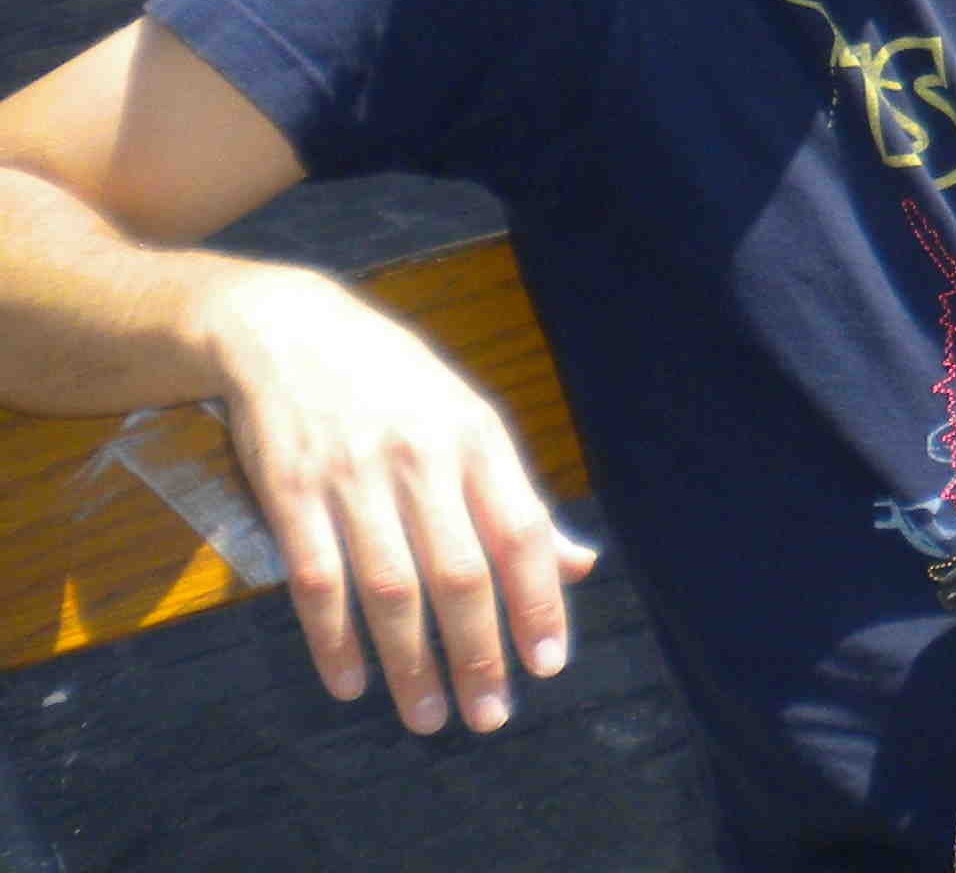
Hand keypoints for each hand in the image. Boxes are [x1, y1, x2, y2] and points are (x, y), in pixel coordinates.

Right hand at [199, 266, 595, 734]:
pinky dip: (333, 640)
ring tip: (429, 716)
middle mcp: (422, 458)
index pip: (522, 530)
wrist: (286, 329)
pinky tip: (351, 682)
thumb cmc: (394, 383)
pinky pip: (316, 582)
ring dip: (411, 662)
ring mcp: (354, 476)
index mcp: (477, 437)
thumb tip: (578, 565)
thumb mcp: (468, 420)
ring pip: (390, 588)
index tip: (549, 663)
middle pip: (459, 572)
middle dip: (479, 652)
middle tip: (489, 715)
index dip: (538, 601)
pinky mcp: (290, 493)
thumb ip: (517, 498)